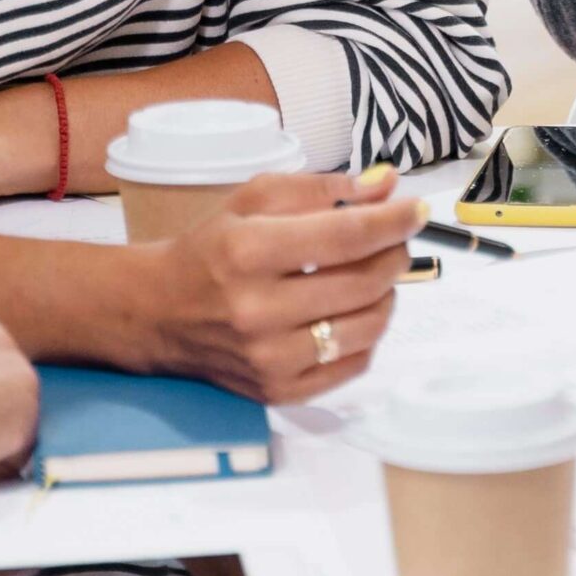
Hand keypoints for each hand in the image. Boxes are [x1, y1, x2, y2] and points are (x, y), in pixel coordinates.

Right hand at [130, 167, 417, 404]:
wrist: (157, 312)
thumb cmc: (211, 248)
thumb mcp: (255, 200)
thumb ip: (324, 189)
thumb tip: (388, 184)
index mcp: (249, 252)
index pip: (346, 237)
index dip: (393, 222)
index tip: (417, 209)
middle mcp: (258, 310)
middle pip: (364, 283)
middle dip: (395, 254)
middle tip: (395, 241)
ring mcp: (269, 359)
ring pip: (368, 326)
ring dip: (388, 294)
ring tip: (375, 276)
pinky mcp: (279, 391)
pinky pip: (354, 364)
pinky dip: (369, 334)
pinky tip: (355, 312)